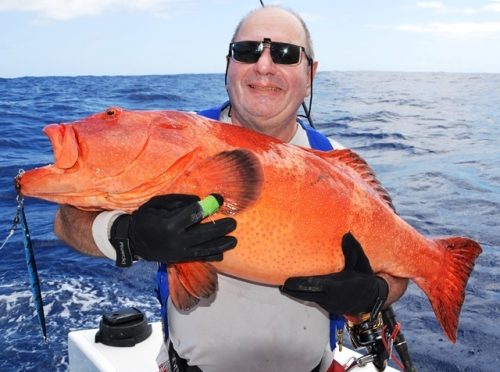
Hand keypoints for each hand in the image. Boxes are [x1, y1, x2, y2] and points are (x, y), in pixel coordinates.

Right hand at [110, 194, 236, 263]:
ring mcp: (179, 252)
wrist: (133, 241)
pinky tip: (223, 251)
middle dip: (222, 228)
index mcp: (169, 224)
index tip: (219, 198)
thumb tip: (200, 201)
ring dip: (222, 244)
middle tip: (233, 222)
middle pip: (206, 234)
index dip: (209, 204)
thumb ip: (179, 200)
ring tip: (233, 239)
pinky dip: (213, 255)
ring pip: (207, 249)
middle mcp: (176, 240)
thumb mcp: (157, 203)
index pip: (194, 213)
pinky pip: (201, 258)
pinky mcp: (181, 259)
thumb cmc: (146, 218)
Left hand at [280, 232, 387, 314]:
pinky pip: (314, 301)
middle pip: (308, 295)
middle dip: (295, 290)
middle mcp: (332, 297)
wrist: (373, 299)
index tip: (290, 280)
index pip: (317, 285)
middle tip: (282, 284)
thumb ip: (352, 250)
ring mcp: (329, 304)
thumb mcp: (360, 263)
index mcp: (338, 286)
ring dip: (297, 294)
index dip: (302, 283)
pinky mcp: (328, 308)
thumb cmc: (365, 278)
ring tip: (283, 288)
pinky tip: (295, 291)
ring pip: (310, 299)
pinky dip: (305, 296)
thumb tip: (347, 234)